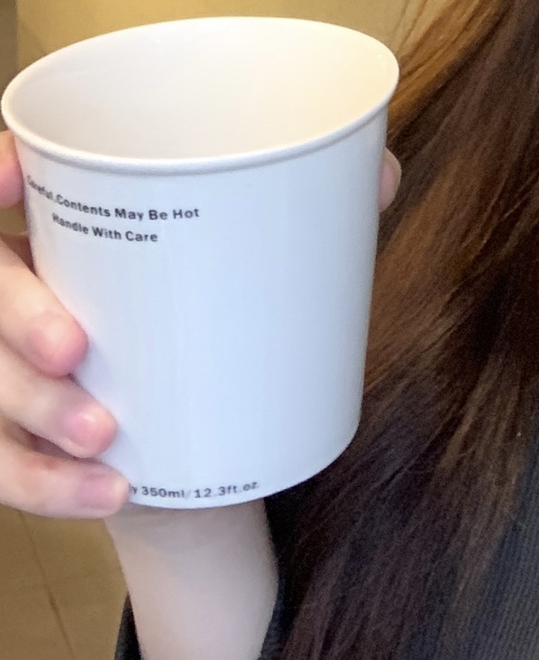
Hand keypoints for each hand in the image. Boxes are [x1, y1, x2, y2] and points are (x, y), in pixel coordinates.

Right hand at [0, 129, 402, 518]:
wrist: (201, 437)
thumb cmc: (217, 309)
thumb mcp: (255, 256)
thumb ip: (311, 206)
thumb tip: (380, 172)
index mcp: (72, 222)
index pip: (7, 184)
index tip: (13, 170)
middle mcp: (29, 289)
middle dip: (16, 317)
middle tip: (76, 346)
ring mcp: (19, 369)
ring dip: (38, 410)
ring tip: (105, 433)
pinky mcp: (30, 439)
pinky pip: (13, 468)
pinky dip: (54, 485)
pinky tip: (107, 489)